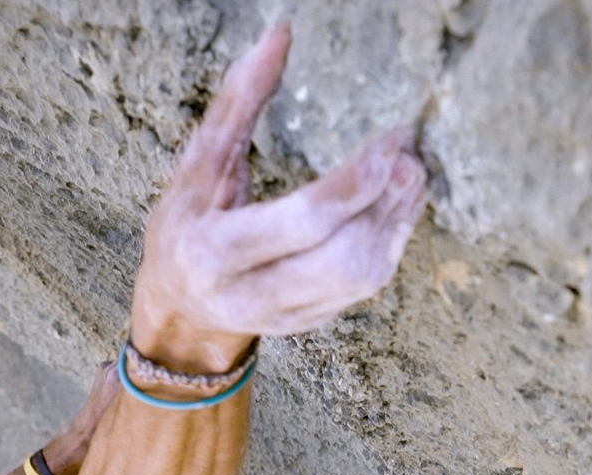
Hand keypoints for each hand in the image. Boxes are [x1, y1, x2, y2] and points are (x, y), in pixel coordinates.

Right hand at [128, 23, 428, 372]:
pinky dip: (391, 239)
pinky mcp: (312, 323)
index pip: (300, 224)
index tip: (389, 147)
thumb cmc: (187, 223)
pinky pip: (365, 287)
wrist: (180, 306)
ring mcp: (285, 317)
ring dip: (396, 221)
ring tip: (411, 171)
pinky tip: (400, 202)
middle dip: (383, 205)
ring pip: (362, 278)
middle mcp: (250, 295)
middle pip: (341, 259)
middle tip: (407, 155)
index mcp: (214, 252)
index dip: (352, 186)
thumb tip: (281, 34)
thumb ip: (239, 101)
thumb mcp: (199, 163)